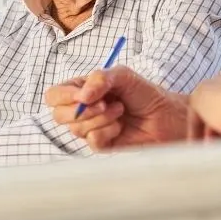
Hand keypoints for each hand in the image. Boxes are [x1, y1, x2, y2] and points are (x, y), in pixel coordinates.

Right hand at [45, 65, 188, 150]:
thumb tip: (82, 97)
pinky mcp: (101, 144)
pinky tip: (121, 126)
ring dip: (101, 118)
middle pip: (58, 115)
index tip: (82, 95)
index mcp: (81, 90)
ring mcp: (90, 128)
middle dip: (82, 110)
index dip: (63, 96)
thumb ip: (100, 79)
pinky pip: (93, 140)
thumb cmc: (144, 92)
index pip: (54, 95)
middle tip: (106, 103)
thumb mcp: (123, 75)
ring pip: (76, 129)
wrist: (166, 115)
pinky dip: (108, 131)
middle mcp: (82, 109)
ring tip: (120, 110)